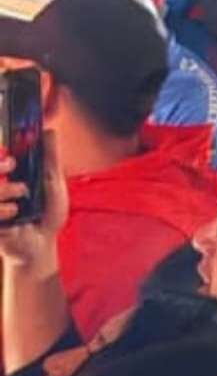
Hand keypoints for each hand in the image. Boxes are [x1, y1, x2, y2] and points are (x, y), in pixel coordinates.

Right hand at [0, 147, 66, 271]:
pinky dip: (1, 210)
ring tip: (21, 197)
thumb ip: (49, 159)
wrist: (42, 244)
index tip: (12, 155)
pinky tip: (14, 213)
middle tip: (12, 164)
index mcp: (8, 177)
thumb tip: (50, 131)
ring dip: (5, 190)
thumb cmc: (47, 214)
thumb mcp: (53, 184)